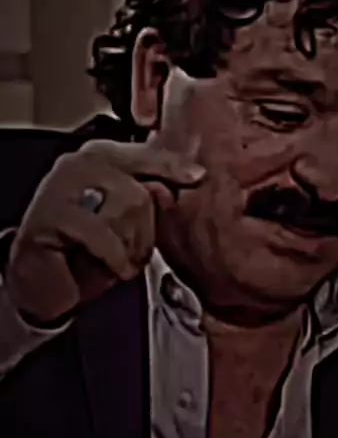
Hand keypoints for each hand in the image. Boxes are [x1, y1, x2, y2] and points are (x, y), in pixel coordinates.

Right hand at [4, 139, 205, 324]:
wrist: (40, 283)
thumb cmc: (85, 251)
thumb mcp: (125, 220)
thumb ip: (149, 196)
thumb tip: (187, 181)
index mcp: (99, 157)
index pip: (144, 154)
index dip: (172, 166)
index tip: (197, 177)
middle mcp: (78, 163)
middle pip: (140, 190)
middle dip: (145, 232)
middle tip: (132, 253)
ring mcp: (60, 186)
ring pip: (124, 207)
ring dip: (129, 247)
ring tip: (116, 260)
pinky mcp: (49, 215)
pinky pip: (100, 233)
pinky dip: (112, 257)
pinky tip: (108, 267)